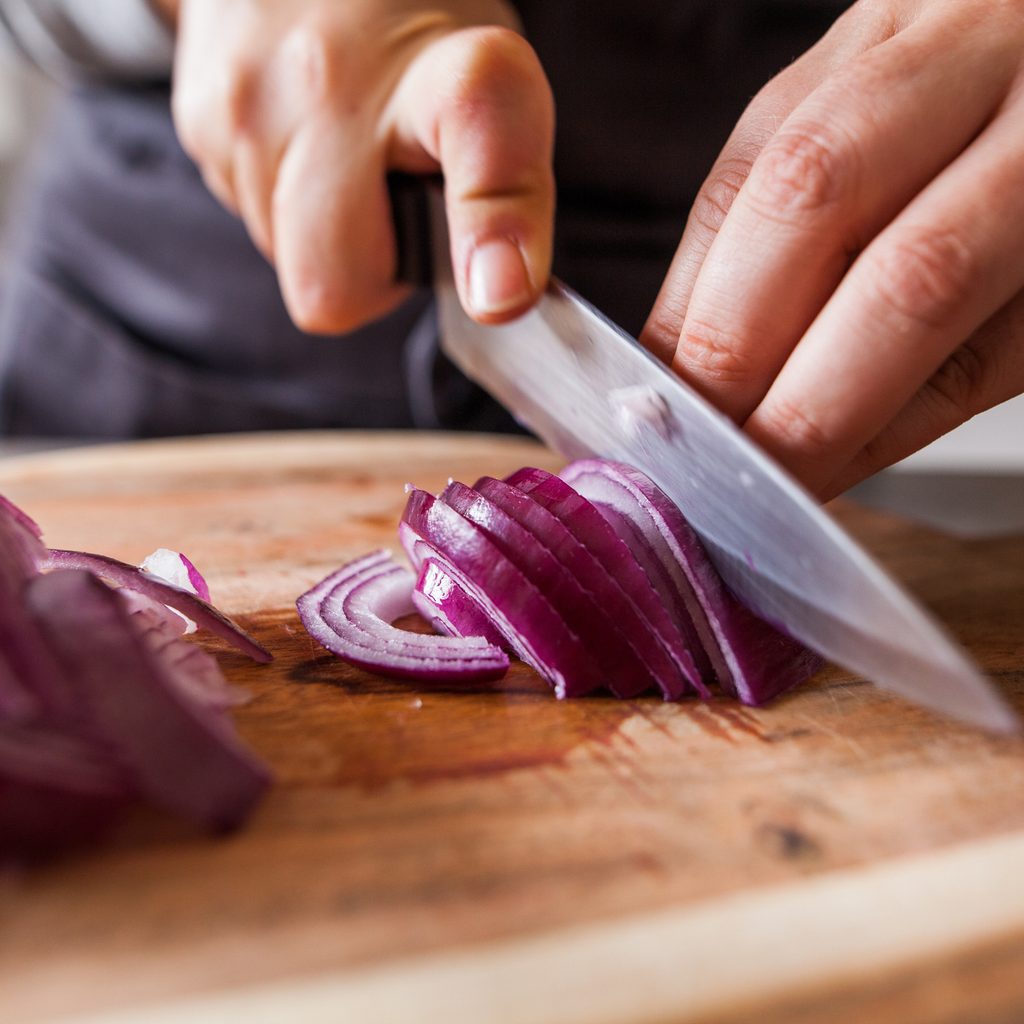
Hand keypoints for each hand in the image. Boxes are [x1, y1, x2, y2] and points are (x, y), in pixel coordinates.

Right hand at [169, 0, 553, 332]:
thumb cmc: (415, 45)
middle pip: (336, 282)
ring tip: (350, 159)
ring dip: (327, 240)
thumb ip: (504, 196)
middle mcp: (332, 76)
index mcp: (443, 64)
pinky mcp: (199, 120)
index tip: (501, 292)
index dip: (492, 223)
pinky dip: (286, 206)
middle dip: (369, 278)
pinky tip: (306, 146)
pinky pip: (254, 222)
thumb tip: (496, 298)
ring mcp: (249, 99)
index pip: (477, 128)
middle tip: (398, 210)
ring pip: (287, 262)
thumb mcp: (494, 94)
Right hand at [641, 0, 1023, 499]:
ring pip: (750, 173)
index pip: (918, 280)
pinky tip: (691, 327)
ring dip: (693, 312)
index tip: (770, 481)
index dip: (817, 400)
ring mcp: (893, 28)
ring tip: (679, 398)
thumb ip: (926, 385)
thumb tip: (798, 461)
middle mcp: (978, 45)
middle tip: (700, 445)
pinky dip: (700, 262)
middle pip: (808, 199)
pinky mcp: (831, 45)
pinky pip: (735, 156)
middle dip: (729, 350)